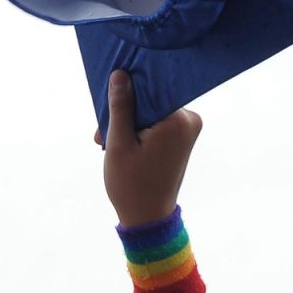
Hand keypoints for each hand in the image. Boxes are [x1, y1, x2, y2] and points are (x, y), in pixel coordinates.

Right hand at [97, 70, 202, 226]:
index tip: (108, 103)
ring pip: (152, 111)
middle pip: (152, 99)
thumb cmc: (131, 185)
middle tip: (102, 133)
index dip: (127, 91)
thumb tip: (120, 74)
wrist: (147, 218)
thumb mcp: (118, 144)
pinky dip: (140, 130)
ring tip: (109, 143)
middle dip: (126, 112)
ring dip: (129, 123)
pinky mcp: (183, 137)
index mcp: (178, 120)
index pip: (151, 87)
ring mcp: (188, 129)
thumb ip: (121, 107)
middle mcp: (190, 120)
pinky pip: (158, 122)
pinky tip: (123, 144)